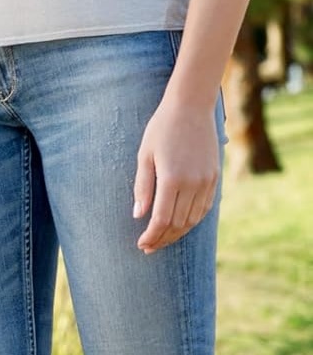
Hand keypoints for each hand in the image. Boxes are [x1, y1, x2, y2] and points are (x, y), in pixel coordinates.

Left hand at [134, 101, 220, 254]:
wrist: (191, 107)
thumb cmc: (161, 129)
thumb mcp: (144, 157)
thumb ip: (142, 187)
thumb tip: (138, 216)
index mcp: (172, 179)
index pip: (162, 220)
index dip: (151, 236)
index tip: (141, 244)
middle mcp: (193, 183)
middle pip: (178, 224)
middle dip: (162, 239)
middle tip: (148, 247)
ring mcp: (207, 181)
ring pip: (193, 219)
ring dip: (177, 233)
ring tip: (162, 239)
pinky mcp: (215, 177)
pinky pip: (205, 207)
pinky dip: (192, 220)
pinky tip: (180, 225)